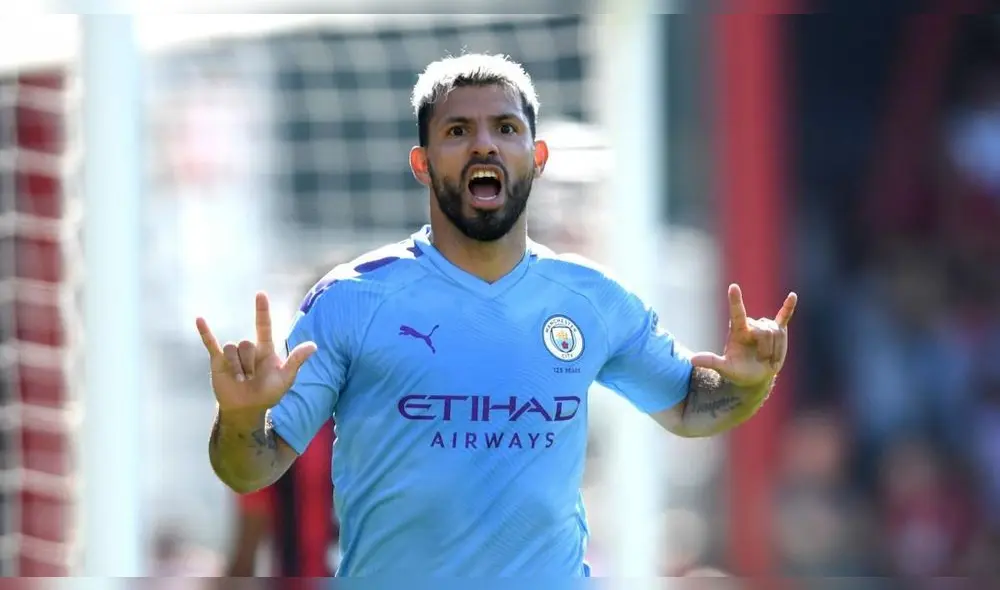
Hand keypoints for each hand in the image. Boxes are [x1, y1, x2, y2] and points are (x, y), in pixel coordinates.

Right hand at [196, 292, 316, 412]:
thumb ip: (296, 361)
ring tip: (241, 381)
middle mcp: (249, 348)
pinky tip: (199, 319)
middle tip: (253, 379)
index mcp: (265, 349)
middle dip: (249, 363)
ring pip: (232, 348)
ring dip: (237, 367)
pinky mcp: (218, 361)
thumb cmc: (268, 394)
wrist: (247, 409)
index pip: (263, 325)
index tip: (260, 294)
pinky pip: (211, 343)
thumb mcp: (285, 378)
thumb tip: (313, 345)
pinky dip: (205, 332)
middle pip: (246, 343)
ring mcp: (233, 354)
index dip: (262, 310)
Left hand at [689, 284, 796, 386]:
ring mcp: (765, 327)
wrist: (755, 377)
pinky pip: (784, 316)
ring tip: (768, 360)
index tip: (733, 287)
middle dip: (765, 349)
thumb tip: (692, 360)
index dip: (735, 301)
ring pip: (776, 333)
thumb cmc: (738, 372)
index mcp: (738, 330)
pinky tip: (793, 295)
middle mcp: (751, 325)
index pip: (737, 313)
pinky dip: (788, 307)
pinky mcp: (778, 330)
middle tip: (761, 361)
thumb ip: (711, 362)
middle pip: (764, 331)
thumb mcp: (724, 368)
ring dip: (775, 350)